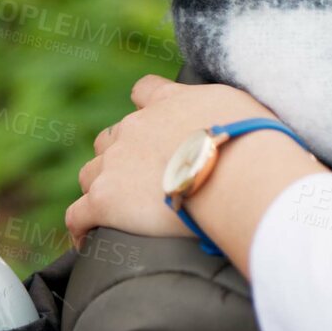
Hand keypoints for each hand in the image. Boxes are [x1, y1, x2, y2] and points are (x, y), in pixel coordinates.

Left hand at [65, 75, 282, 244]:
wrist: (235, 173)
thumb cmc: (253, 144)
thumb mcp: (245, 110)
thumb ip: (226, 112)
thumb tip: (239, 125)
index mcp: (168, 103)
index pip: (145, 91)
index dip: (146, 106)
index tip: (152, 119)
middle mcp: (135, 127)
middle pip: (112, 137)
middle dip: (123, 155)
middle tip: (147, 180)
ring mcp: (115, 163)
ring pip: (91, 173)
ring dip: (103, 188)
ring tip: (120, 212)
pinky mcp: (104, 200)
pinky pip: (78, 215)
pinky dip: (81, 227)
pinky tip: (89, 240)